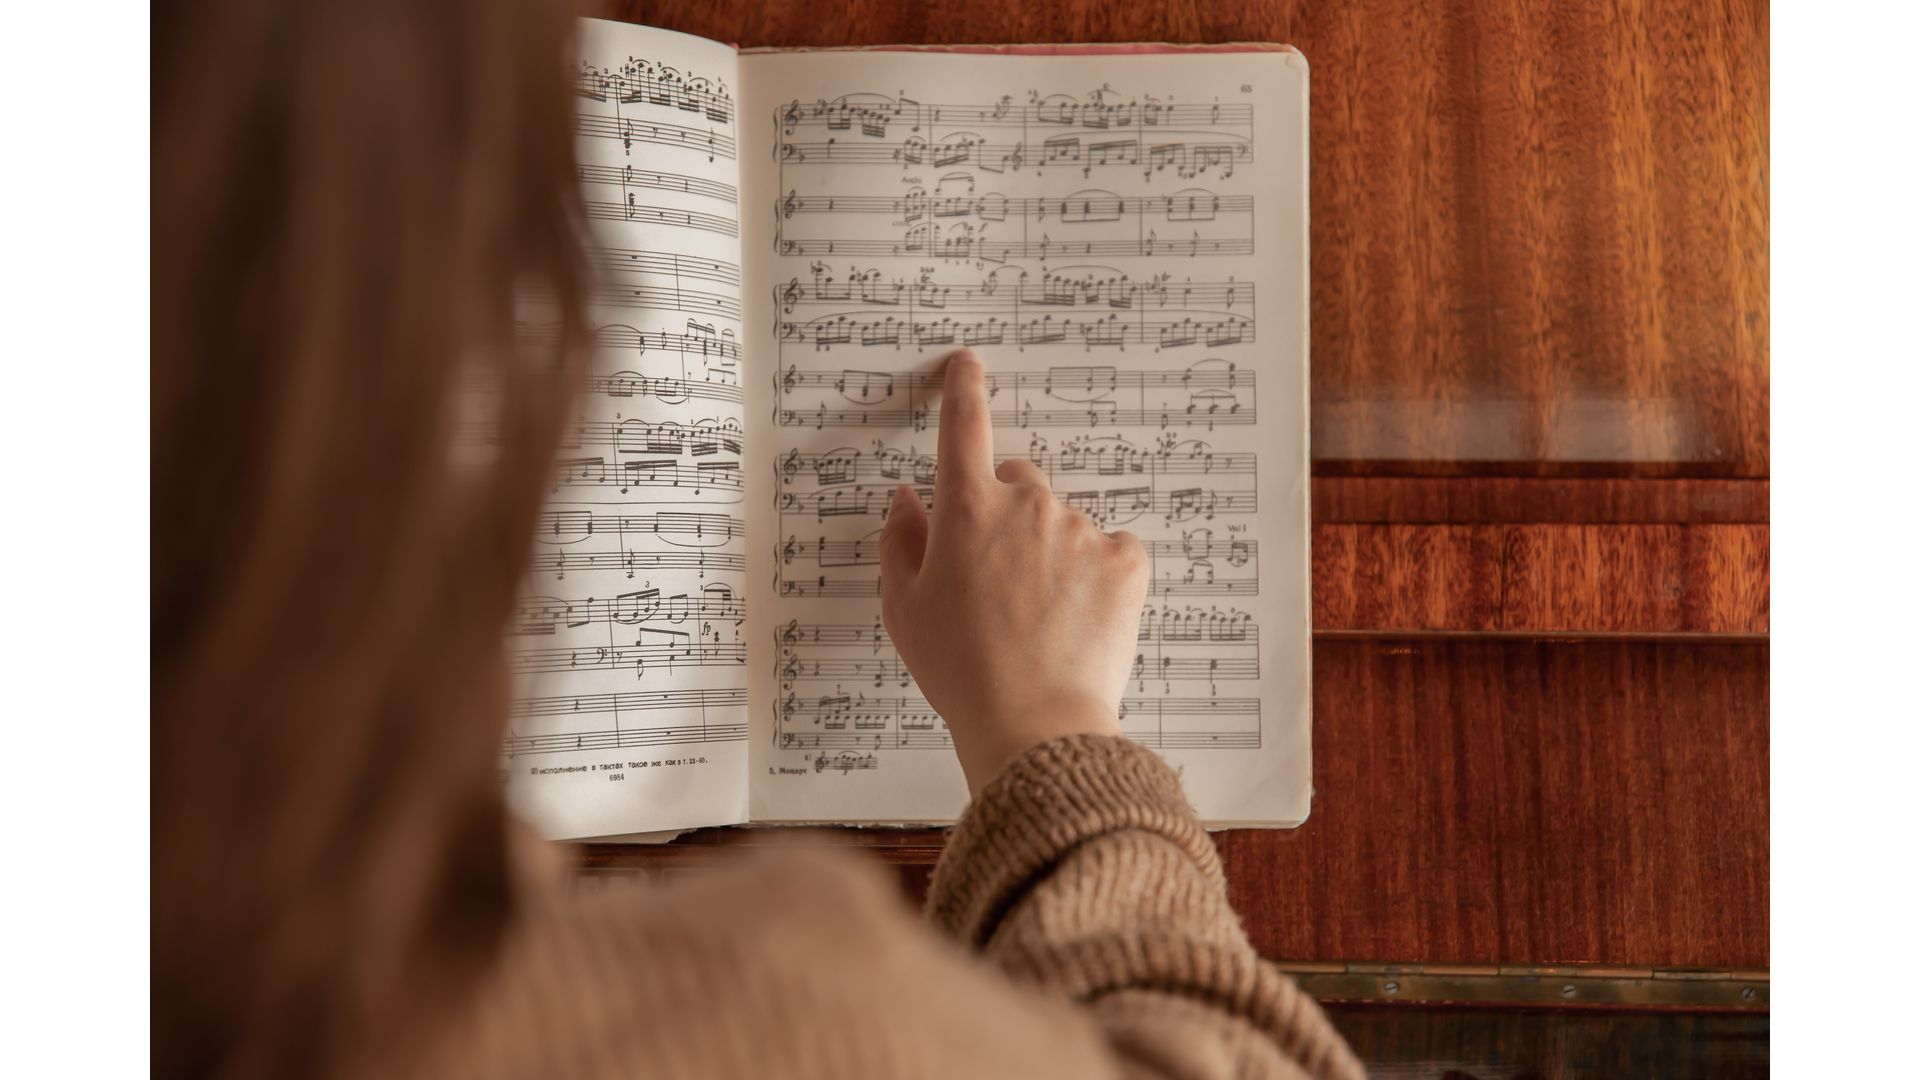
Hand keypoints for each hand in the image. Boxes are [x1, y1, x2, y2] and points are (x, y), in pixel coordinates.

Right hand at [878, 350, 1149, 794]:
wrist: (1034, 722)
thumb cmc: (961, 672)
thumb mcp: (906, 610)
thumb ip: (902, 543)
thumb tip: (908, 500)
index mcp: (966, 511)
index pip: (963, 428)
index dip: (964, 391)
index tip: (967, 366)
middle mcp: (1027, 505)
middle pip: (1018, 481)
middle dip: (1007, 513)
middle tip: (998, 581)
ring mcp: (1081, 529)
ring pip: (1063, 523)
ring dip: (1051, 553)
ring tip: (1039, 619)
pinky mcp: (1125, 560)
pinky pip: (1110, 551)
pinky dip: (1096, 577)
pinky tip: (1077, 619)